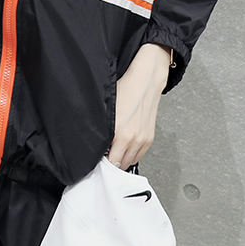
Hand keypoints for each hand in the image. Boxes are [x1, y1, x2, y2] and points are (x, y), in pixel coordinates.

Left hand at [107, 43, 169, 170]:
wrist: (145, 81)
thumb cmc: (126, 90)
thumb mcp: (107, 109)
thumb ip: (103, 129)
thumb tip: (95, 141)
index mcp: (119, 133)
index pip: (109, 161)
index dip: (102, 163)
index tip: (97, 160)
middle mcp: (132, 139)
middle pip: (119, 164)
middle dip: (111, 162)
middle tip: (104, 156)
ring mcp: (142, 139)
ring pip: (129, 161)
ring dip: (121, 159)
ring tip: (114, 151)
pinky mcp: (149, 138)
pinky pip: (139, 155)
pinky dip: (132, 154)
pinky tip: (125, 148)